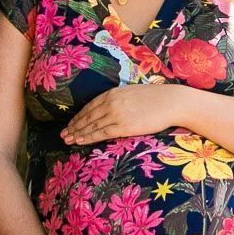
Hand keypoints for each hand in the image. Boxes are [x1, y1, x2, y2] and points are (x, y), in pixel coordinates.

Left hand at [63, 83, 187, 144]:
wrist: (170, 102)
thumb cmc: (156, 99)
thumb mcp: (132, 94)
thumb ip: (119, 100)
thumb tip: (111, 107)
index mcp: (112, 93)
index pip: (90, 106)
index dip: (78, 116)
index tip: (71, 123)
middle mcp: (111, 103)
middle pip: (87, 116)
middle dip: (74, 126)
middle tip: (63, 134)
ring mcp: (116, 114)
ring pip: (91, 125)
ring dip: (78, 133)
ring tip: (68, 140)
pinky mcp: (123, 126)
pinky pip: (101, 133)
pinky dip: (88, 137)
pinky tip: (80, 141)